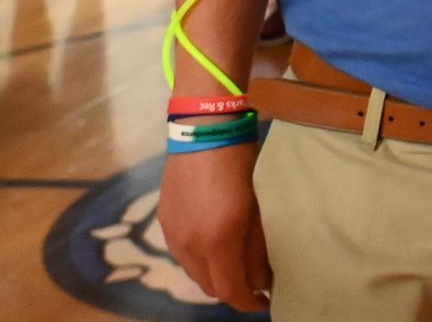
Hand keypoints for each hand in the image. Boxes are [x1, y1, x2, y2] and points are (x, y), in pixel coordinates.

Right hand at [157, 144, 272, 312]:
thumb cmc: (242, 164)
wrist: (203, 131)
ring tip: (238, 266)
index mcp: (217, 241)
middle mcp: (189, 244)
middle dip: (233, 291)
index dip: (248, 302)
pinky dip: (201, 259)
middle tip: (255, 285)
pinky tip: (216, 247)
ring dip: (215, 275)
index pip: (230, 290)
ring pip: (194, 272)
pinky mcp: (164, 221)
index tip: (266, 302)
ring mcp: (173, 234)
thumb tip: (262, 278)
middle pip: (209, 286)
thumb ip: (258, 247)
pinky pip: (183, 254)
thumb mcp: (259, 206)